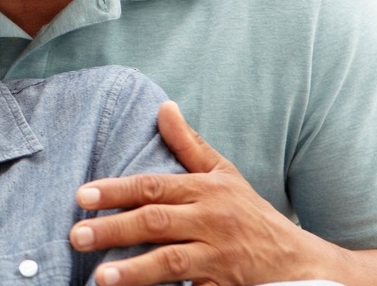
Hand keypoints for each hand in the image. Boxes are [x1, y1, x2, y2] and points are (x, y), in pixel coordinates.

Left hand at [70, 101, 327, 285]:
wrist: (301, 263)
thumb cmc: (252, 215)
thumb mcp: (225, 176)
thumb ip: (189, 146)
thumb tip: (163, 107)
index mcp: (206, 189)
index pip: (153, 186)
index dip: (116, 190)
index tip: (82, 196)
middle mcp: (212, 219)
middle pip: (156, 221)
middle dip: (113, 228)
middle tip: (76, 235)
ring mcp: (219, 255)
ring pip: (172, 260)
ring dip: (134, 269)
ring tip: (99, 276)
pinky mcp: (225, 284)